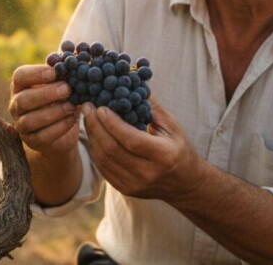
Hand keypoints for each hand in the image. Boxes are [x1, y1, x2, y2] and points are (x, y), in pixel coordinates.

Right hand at [9, 65, 78, 155]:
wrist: (61, 130)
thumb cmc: (60, 99)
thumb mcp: (60, 84)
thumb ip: (63, 74)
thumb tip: (73, 61)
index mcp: (20, 86)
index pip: (20, 76)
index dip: (36, 74)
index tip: (55, 72)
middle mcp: (16, 105)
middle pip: (24, 99)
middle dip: (46, 94)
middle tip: (67, 89)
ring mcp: (21, 125)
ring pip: (31, 120)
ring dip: (53, 112)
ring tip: (71, 106)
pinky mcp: (32, 142)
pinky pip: (43, 136)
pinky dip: (59, 127)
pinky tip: (72, 119)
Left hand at [81, 100, 206, 201]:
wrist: (184, 183)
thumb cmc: (179, 148)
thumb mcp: (172, 126)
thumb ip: (151, 107)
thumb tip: (132, 84)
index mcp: (162, 155)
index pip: (130, 139)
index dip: (111, 123)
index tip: (100, 107)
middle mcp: (147, 173)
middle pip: (112, 149)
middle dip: (96, 126)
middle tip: (87, 107)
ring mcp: (134, 184)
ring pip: (103, 159)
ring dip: (92, 136)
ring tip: (88, 118)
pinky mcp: (125, 189)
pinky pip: (103, 168)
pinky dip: (95, 149)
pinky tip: (94, 135)